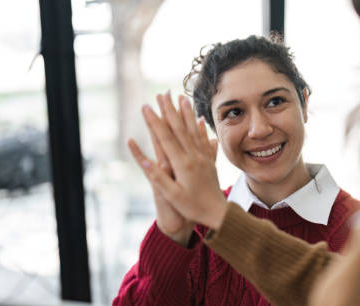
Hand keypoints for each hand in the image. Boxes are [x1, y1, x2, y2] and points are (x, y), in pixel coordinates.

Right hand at [129, 93, 227, 230]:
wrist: (217, 212)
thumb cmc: (191, 207)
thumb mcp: (171, 195)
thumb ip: (157, 176)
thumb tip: (142, 158)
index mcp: (182, 164)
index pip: (165, 137)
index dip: (154, 121)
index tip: (146, 106)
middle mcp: (193, 156)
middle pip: (179, 129)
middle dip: (169, 110)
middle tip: (162, 94)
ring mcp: (203, 157)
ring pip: (193, 130)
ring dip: (186, 113)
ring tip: (181, 98)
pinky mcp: (209, 160)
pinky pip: (204, 139)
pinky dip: (200, 127)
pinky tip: (200, 118)